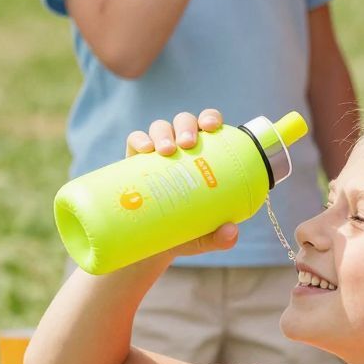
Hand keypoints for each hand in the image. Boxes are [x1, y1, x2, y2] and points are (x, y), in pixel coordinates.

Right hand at [124, 109, 237, 258]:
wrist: (146, 246)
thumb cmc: (182, 233)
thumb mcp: (202, 237)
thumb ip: (220, 238)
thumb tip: (231, 232)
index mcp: (203, 155)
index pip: (209, 125)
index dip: (210, 117)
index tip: (212, 126)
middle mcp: (180, 148)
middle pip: (184, 121)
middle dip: (187, 126)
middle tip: (187, 144)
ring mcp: (156, 153)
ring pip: (160, 127)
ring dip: (164, 133)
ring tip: (166, 151)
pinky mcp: (133, 160)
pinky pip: (135, 140)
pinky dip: (140, 139)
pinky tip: (144, 150)